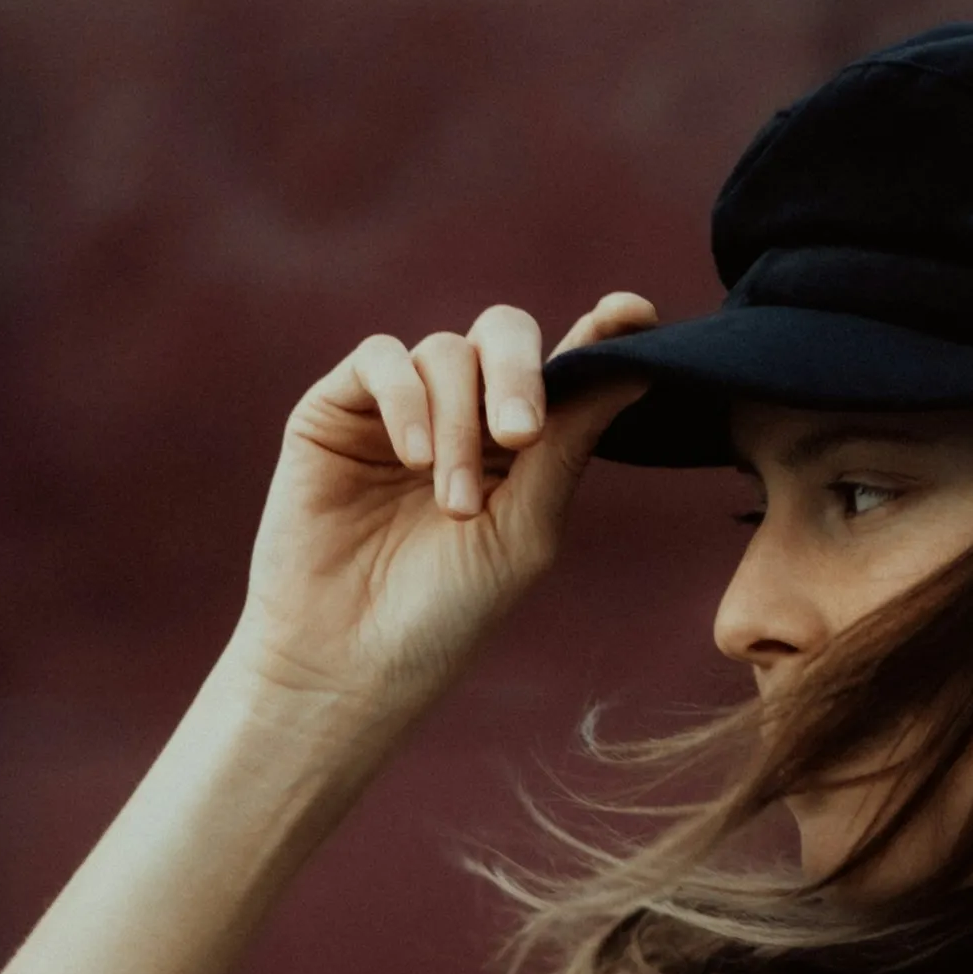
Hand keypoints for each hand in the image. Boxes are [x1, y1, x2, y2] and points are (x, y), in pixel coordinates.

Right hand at [235, 294, 658, 741]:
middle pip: (505, 334)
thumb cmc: (443, 613)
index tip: (632, 312)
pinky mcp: (337, 408)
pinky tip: (413, 459)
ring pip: (446, 352)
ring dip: (458, 424)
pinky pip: (381, 359)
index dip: (602, 330)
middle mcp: (463, 410)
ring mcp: (399, 405)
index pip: (567, 365)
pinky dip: (406, 400)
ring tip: (449, 504)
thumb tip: (635, 367)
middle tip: (520, 436)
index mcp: (522, 442)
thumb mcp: (523, 530)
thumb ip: (569, 444)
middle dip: (520, 375)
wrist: (346, 661)